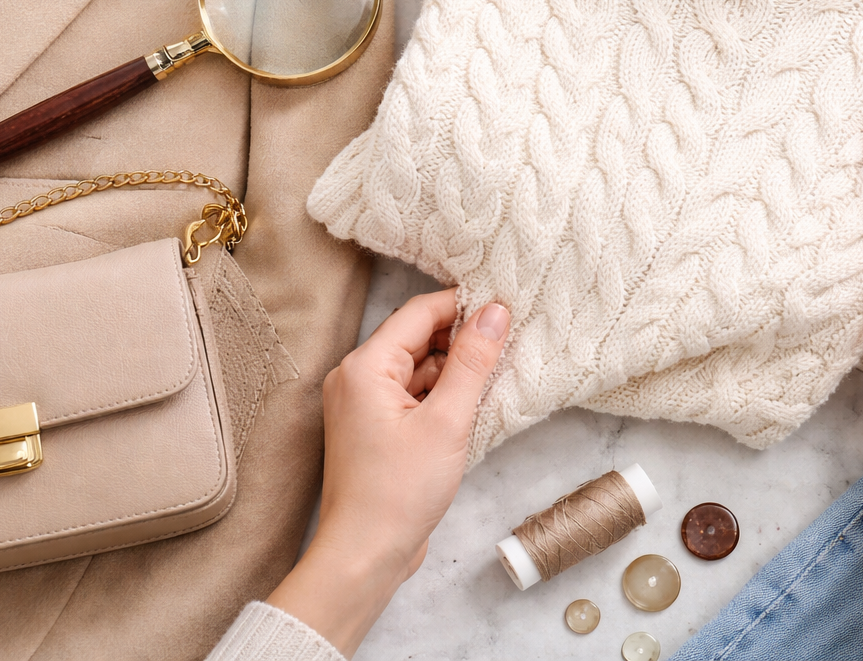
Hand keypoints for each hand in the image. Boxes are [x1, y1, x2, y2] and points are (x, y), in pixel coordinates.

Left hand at [266, 291, 508, 655]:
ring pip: (417, 368)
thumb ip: (472, 362)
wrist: (364, 554)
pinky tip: (472, 408)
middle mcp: (355, 378)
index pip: (419, 313)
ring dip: (454, 372)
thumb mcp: (447, 421)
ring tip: (494, 381)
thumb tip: (494, 311)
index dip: (462, 307)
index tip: (504, 309)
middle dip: (461, 341)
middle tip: (506, 347)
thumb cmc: (398, 492)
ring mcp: (362, 405)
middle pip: (417, 338)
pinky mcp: (374, 429)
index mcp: (364, 366)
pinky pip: (411, 395)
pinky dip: (440, 396)